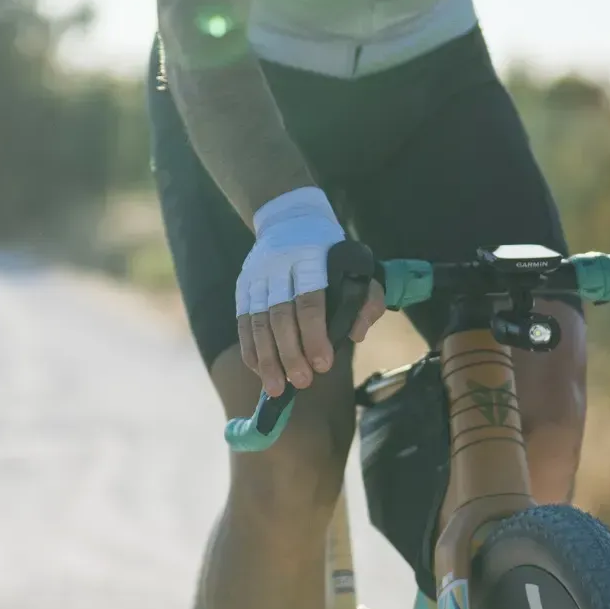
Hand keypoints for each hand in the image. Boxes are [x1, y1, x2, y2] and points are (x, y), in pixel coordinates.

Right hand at [235, 187, 385, 395]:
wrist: (289, 219)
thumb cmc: (330, 253)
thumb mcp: (357, 267)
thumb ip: (366, 300)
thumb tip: (355, 334)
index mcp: (311, 260)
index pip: (310, 301)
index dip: (314, 336)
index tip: (323, 365)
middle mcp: (279, 268)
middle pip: (280, 316)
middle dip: (290, 353)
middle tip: (301, 383)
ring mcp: (257, 277)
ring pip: (257, 322)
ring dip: (266, 359)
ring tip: (275, 389)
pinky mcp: (243, 287)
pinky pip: (243, 323)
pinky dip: (250, 350)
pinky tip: (259, 371)